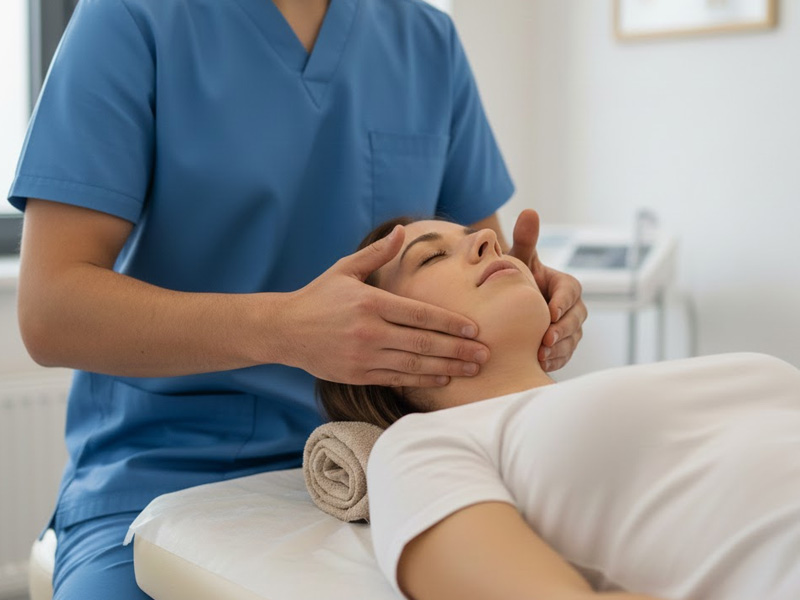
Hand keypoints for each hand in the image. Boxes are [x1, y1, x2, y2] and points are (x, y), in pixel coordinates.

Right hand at [284, 225, 490, 386]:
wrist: (284, 330)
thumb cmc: (319, 296)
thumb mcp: (345, 269)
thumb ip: (378, 253)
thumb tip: (404, 229)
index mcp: (370, 302)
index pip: (420, 314)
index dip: (450, 323)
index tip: (474, 328)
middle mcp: (369, 331)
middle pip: (423, 342)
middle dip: (458, 349)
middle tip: (485, 354)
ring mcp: (363, 356)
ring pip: (414, 364)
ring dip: (447, 368)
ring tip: (472, 369)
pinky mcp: (357, 375)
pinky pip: (396, 379)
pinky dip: (422, 380)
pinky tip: (443, 379)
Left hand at [507, 209, 586, 371]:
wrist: (509, 304)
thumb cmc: (515, 278)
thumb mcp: (519, 260)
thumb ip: (526, 240)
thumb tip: (529, 211)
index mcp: (566, 284)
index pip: (571, 292)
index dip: (562, 303)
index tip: (550, 312)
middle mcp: (573, 307)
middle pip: (575, 319)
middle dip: (562, 330)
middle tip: (545, 340)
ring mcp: (570, 328)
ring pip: (572, 339)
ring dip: (558, 349)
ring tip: (540, 355)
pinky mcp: (563, 346)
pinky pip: (565, 355)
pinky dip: (555, 360)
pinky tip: (540, 365)